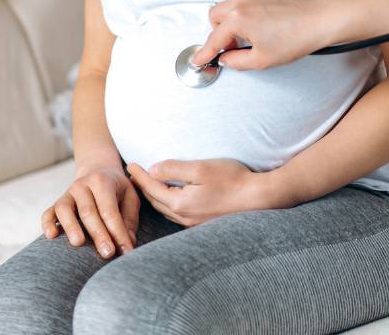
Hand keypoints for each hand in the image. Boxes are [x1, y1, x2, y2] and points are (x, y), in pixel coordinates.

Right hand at [41, 162, 139, 258]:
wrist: (97, 172)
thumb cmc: (116, 189)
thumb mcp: (129, 197)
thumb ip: (130, 219)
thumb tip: (128, 244)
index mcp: (102, 182)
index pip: (109, 210)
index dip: (118, 232)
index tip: (126, 251)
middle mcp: (82, 186)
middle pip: (88, 212)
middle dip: (98, 234)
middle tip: (108, 253)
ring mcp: (67, 194)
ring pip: (65, 210)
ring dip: (71, 227)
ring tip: (79, 243)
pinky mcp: (56, 203)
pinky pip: (48, 213)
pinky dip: (47, 224)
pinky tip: (52, 235)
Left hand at [128, 158, 288, 226]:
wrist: (259, 198)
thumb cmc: (232, 180)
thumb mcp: (201, 168)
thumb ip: (174, 169)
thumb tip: (153, 170)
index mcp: (180, 203)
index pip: (152, 187)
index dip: (139, 175)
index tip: (129, 165)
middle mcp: (184, 217)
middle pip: (155, 201)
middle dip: (143, 187)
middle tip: (133, 174)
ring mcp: (193, 223)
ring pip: (165, 209)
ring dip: (154, 196)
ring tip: (147, 185)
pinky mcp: (203, 223)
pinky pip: (177, 214)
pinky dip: (167, 203)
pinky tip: (169, 197)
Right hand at [192, 0, 333, 70]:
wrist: (319, 20)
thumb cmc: (295, 38)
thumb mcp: (262, 59)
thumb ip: (237, 61)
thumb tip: (226, 59)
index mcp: (238, 18)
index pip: (214, 38)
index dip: (205, 53)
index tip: (199, 60)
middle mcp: (241, 1)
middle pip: (215, 16)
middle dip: (217, 33)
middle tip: (230, 48)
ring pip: (227, 7)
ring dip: (229, 23)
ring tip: (247, 39)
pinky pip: (242, 2)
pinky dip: (242, 14)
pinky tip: (258, 27)